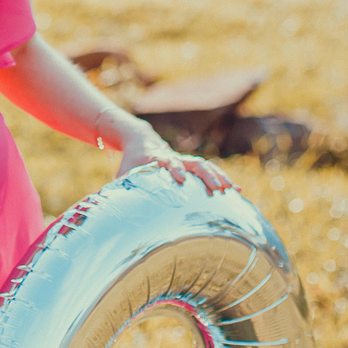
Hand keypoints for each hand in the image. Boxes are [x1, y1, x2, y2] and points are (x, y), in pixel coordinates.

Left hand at [105, 113, 237, 196]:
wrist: (140, 138)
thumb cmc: (131, 160)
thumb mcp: (123, 173)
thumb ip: (120, 189)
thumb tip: (109, 208)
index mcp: (157, 159)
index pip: (167, 163)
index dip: (174, 170)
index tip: (180, 179)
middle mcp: (174, 158)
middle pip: (193, 163)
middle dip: (206, 175)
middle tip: (218, 189)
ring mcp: (185, 160)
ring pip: (205, 166)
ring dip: (219, 177)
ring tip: (234, 190)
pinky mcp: (191, 165)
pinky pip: (210, 171)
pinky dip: (222, 179)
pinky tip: (238, 191)